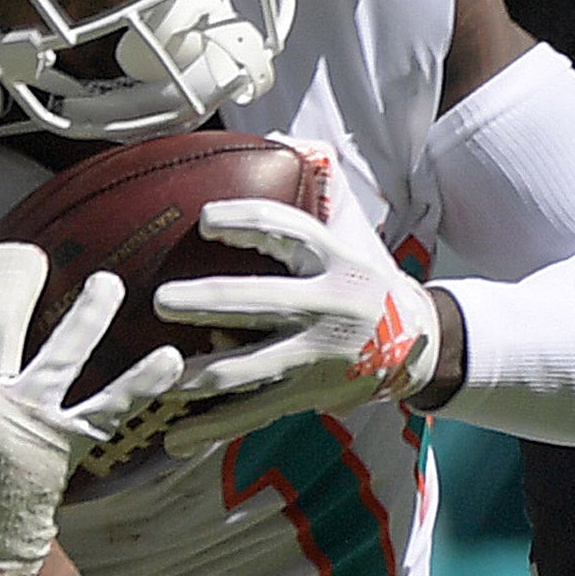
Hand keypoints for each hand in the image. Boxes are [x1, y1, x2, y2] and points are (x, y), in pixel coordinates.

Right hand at [0, 245, 186, 575]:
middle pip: (3, 326)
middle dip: (17, 284)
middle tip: (34, 256)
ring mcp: (30, 427)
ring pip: (63, 357)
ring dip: (88, 318)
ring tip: (109, 284)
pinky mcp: (66, 450)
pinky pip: (108, 409)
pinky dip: (140, 384)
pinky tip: (169, 359)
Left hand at [154, 198, 438, 451]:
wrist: (418, 343)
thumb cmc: (367, 279)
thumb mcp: (354, 230)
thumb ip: (323, 185)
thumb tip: (288, 138)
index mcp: (333, 259)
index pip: (285, 230)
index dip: (245, 222)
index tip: (205, 221)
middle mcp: (326, 306)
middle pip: (258, 302)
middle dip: (207, 302)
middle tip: (161, 300)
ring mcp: (316, 356)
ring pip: (248, 369)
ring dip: (198, 375)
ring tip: (157, 376)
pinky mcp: (308, 395)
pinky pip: (253, 413)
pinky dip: (213, 427)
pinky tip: (175, 438)